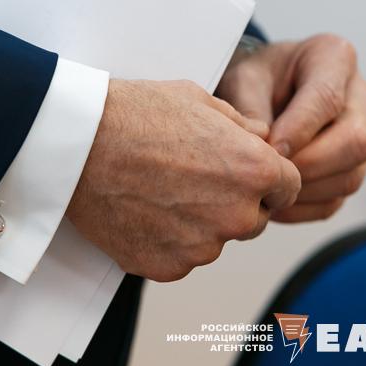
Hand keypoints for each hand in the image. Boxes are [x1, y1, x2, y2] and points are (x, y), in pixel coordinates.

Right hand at [66, 79, 300, 281]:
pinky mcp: (165, 267)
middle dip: (232, 202)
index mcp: (255, 171)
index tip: (238, 171)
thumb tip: (262, 138)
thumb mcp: (197, 98)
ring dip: (197, 223)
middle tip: (189, 179)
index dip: (266, 177)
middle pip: (254, 218)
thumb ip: (242, 125)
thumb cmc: (134, 113)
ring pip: (213, 240)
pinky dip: (165, 241)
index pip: (288, 187)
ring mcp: (200, 248)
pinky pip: (179, 258)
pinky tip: (141, 211)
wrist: (78, 143)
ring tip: (157, 191)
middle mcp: (236, 216)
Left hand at [216, 34, 365, 222]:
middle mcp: (359, 96)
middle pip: (355, 141)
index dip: (299, 130)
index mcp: (334, 58)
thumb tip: (264, 150)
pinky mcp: (350, 168)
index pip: (328, 99)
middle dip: (309, 165)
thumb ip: (251, 109)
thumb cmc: (253, 78)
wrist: (258, 89)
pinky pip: (337, 198)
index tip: (269, 149)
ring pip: (351, 175)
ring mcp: (361, 134)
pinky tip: (274, 203)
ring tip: (267, 190)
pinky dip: (304, 207)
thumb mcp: (243, 79)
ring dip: (306, 190)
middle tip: (269, 174)